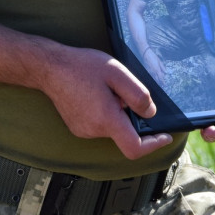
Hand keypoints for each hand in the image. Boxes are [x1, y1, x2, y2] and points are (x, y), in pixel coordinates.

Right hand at [40, 44, 173, 160]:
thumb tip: (151, 113)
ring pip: (112, 128)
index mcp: (106, 119)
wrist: (50, 68)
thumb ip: (137, 95)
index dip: (154, 144)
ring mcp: (83, 131)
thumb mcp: (117, 72)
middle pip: (125, 134)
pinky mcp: (77, 127)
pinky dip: (106, 113)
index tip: (165, 135)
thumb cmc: (82, 67)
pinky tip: (96, 94)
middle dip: (131, 116)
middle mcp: (94, 130)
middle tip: (122, 91)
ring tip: (106, 89)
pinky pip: (100, 125)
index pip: (134, 148)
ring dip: (117, 113)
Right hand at [142, 45, 166, 83]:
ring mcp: (149, 72)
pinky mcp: (147, 70)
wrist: (146, 54)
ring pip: (153, 78)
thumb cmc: (153, 57)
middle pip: (157, 80)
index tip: (165, 84)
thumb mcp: (160, 61)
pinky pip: (150, 76)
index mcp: (157, 69)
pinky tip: (154, 79)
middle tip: (162, 85)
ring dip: (156, 81)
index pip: (161, 78)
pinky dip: (152, 78)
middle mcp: (153, 72)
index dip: (163, 82)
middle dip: (160, 83)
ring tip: (159, 84)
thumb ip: (163, 67)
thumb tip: (166, 72)